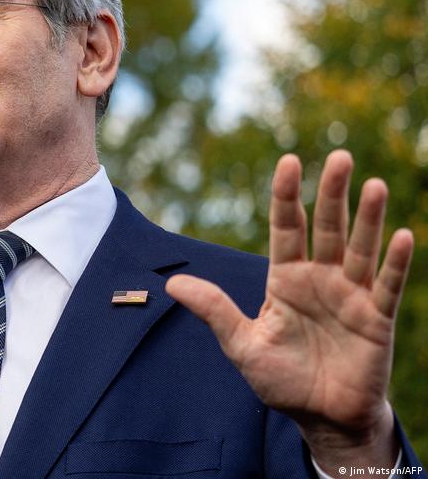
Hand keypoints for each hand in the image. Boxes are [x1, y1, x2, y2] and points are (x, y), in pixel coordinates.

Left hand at [166, 150, 413, 469]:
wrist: (320, 418)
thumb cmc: (281, 380)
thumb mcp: (241, 344)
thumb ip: (214, 310)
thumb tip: (171, 282)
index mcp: (285, 279)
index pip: (286, 228)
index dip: (287, 196)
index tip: (289, 161)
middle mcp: (320, 279)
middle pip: (326, 228)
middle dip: (332, 193)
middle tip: (339, 157)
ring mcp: (351, 296)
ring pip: (360, 249)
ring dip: (368, 219)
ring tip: (372, 184)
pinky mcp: (377, 319)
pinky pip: (388, 286)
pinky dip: (396, 262)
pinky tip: (403, 236)